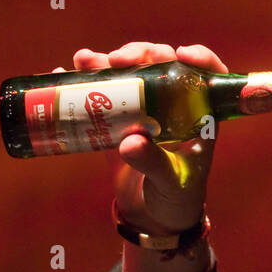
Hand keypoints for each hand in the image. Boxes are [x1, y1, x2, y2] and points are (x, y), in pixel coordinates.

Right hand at [57, 42, 223, 233]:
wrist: (153, 218)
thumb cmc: (176, 199)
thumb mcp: (170, 182)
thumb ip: (154, 163)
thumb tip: (130, 143)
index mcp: (198, 115)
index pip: (207, 76)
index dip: (200, 59)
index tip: (182, 54)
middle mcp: (173, 106)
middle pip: (162, 65)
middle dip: (140, 54)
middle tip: (117, 60)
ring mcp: (145, 110)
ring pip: (131, 73)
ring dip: (107, 61)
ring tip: (83, 60)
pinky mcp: (119, 120)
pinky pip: (103, 94)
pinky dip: (84, 81)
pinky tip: (64, 71)